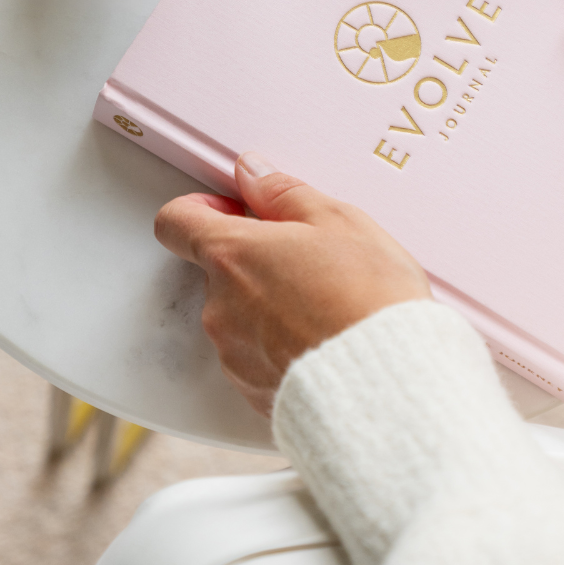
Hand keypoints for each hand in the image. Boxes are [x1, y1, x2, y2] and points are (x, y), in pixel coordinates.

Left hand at [154, 153, 431, 414]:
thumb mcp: (338, 222)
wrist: (387, 382)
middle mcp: (220, 307)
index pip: (176, 222)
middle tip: (308, 261)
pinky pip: (258, 358)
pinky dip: (281, 347)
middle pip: (218, 271)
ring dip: (269, 306)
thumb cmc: (368, 301)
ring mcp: (233, 355)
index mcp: (233, 255)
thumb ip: (284, 193)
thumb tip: (253, 173)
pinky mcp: (252, 391)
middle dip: (255, 262)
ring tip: (325, 307)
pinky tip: (323, 342)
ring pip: (239, 316)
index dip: (199, 208)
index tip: (233, 209)